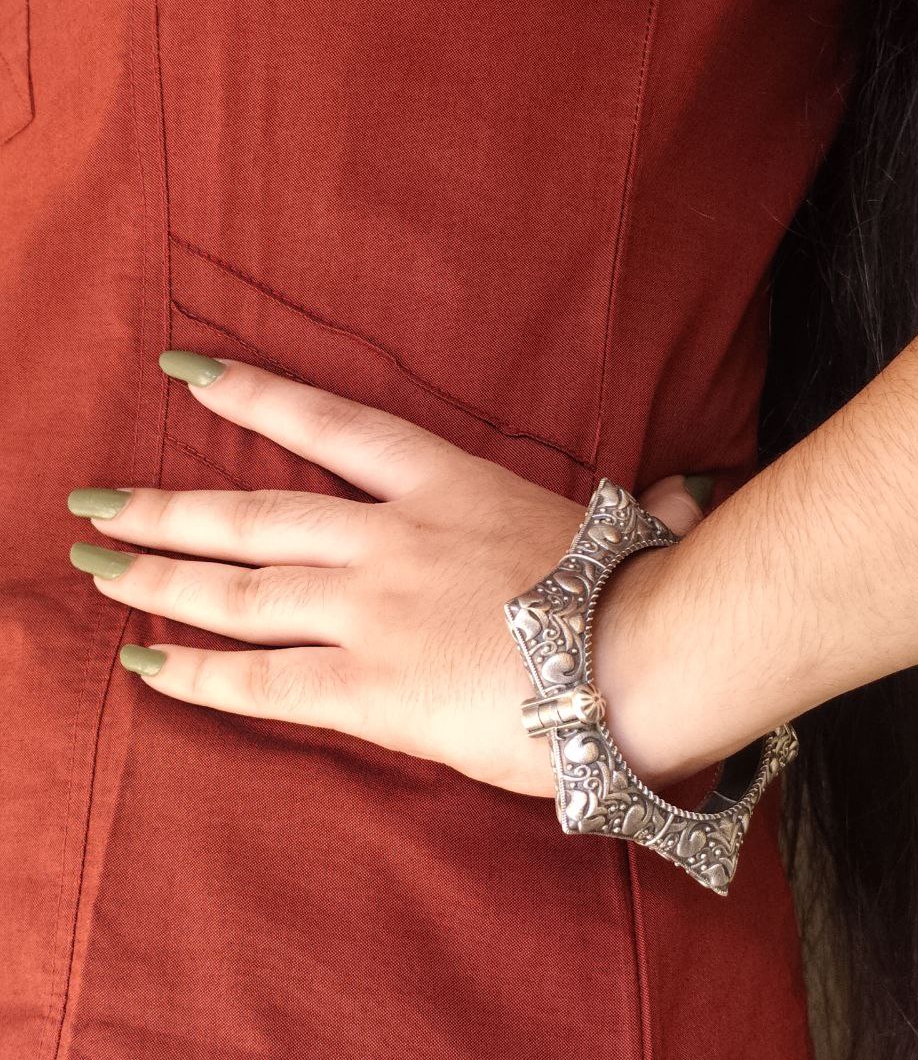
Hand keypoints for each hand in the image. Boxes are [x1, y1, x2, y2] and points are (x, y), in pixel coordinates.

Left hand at [68, 352, 711, 796]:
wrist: (647, 653)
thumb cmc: (642, 590)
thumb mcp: (621, 526)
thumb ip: (632, 506)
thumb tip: (681, 494)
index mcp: (445, 486)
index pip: (327, 423)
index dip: (248, 393)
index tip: (182, 371)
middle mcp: (389, 537)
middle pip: (251, 515)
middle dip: (164, 508)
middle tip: (93, 503)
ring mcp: (371, 610)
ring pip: (238, 590)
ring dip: (158, 580)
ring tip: (96, 569)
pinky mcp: (371, 688)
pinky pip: (262, 682)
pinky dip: (198, 673)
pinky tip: (143, 664)